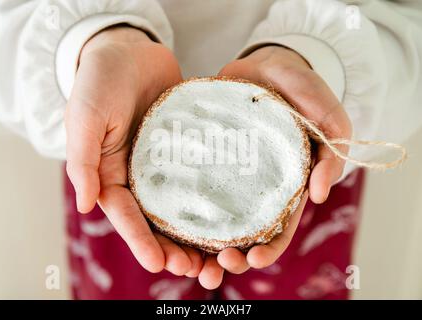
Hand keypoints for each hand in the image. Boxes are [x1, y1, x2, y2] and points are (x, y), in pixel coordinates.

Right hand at [65, 26, 203, 276]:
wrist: (128, 51)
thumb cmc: (99, 82)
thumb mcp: (85, 118)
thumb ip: (83, 161)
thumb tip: (86, 205)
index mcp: (111, 175)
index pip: (127, 215)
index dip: (142, 241)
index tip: (160, 264)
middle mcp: (140, 176)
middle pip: (158, 220)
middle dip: (175, 248)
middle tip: (197, 270)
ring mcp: (166, 164)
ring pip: (183, 206)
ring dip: (198, 233)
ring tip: (218, 256)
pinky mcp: (188, 148)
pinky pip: (202, 175)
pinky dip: (215, 197)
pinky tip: (233, 213)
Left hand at [202, 45, 351, 286]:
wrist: (269, 64)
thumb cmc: (304, 91)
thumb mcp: (329, 119)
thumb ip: (333, 153)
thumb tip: (319, 194)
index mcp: (285, 186)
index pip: (278, 229)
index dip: (268, 248)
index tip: (252, 257)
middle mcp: (253, 186)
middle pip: (242, 231)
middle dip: (231, 254)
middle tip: (217, 264)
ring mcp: (227, 171)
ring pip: (213, 215)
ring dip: (201, 240)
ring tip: (185, 255)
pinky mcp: (205, 154)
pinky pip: (191, 180)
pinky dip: (180, 200)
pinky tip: (165, 214)